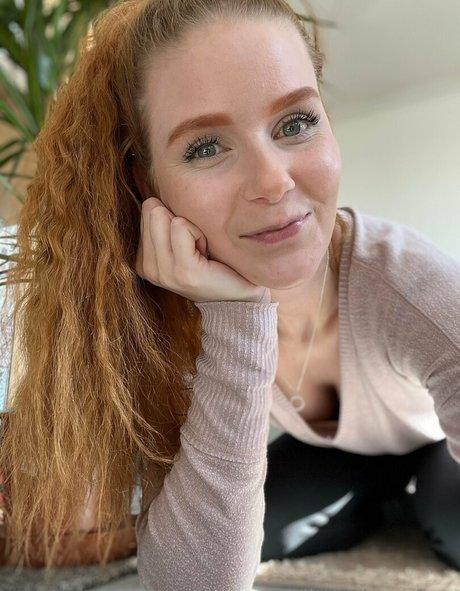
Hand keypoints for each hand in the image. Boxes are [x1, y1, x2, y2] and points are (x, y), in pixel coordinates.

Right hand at [135, 198, 269, 302]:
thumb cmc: (214, 264)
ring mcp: (164, 273)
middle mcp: (148, 269)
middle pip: (152, 211)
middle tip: (197, 247)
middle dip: (180, 221)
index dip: (174, 219)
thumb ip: (164, 222)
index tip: (188, 244)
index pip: (146, 211)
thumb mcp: (183, 242)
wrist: (239, 297)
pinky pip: (181, 227)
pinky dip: (198, 233)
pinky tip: (207, 253)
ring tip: (203, 252)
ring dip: (192, 228)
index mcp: (144, 261)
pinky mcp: (183, 271)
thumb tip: (153, 197)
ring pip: (164, 216)